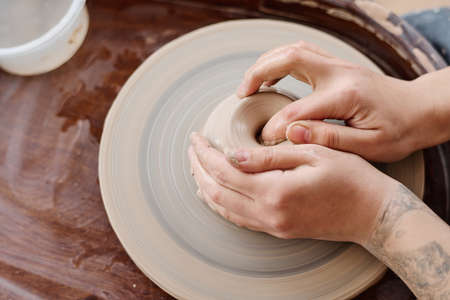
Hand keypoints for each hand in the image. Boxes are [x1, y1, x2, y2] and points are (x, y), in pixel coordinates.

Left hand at [188, 132, 396, 243]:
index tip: (196, 138)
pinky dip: (221, 203)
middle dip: (198, 169)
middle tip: (191, 149)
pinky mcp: (278, 231)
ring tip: (197, 167)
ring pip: (224, 208)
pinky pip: (238, 219)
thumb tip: (232, 155)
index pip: (225, 171)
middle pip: (216, 192)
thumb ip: (268, 155)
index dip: (205, 153)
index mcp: (275, 191)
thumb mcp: (312, 153)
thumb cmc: (350, 177)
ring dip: (205, 186)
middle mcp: (269, 214)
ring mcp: (272, 227)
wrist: (373, 214)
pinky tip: (217, 191)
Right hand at [236, 41, 446, 161]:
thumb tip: (293, 132)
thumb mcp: (370, 146)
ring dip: (267, 63)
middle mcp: (340, 73)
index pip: (298, 109)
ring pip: (294, 50)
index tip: (263, 140)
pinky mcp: (337, 66)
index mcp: (346, 95)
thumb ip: (329, 139)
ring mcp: (339, 65)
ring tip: (250, 84)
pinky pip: (302, 53)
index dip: (275, 125)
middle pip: (290, 58)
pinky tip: (271, 76)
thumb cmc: (399, 131)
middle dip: (259, 73)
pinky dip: (280, 61)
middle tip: (242, 94)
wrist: (420, 110)